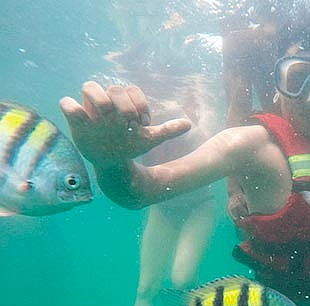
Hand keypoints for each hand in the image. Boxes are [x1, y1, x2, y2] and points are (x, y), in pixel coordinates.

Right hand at [59, 82, 190, 167]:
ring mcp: (91, 109)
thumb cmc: (130, 145)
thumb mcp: (150, 139)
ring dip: (100, 99)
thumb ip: (167, 130)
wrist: (114, 161)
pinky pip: (67, 103)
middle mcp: (108, 102)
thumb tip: (188, 125)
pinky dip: (73, 107)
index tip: (143, 123)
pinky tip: (86, 121)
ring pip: (89, 86)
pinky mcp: (76, 119)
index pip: (132, 90)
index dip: (140, 103)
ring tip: (107, 118)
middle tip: (128, 124)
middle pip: (114, 89)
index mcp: (125, 103)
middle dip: (124, 106)